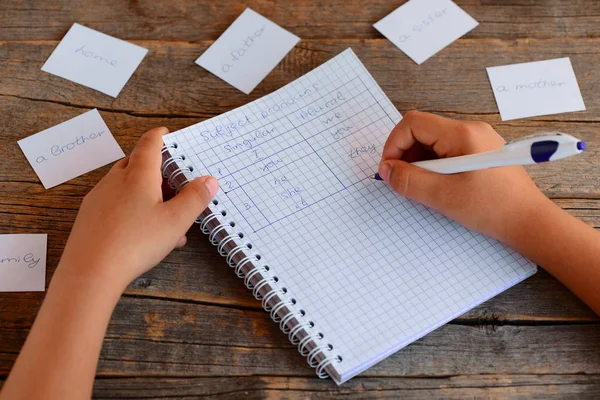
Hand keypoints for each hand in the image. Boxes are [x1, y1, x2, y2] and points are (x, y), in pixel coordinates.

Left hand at [56, 127, 218, 292]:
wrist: (90, 272)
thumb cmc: (136, 242)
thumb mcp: (175, 221)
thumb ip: (194, 198)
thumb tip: (209, 180)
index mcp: (138, 175)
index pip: (149, 145)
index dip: (159, 136)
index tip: (166, 133)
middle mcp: (115, 180)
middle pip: (136, 163)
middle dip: (155, 167)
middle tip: (173, 178)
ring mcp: (99, 198)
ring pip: (126, 186)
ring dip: (147, 193)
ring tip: (167, 216)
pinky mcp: (90, 217)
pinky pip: (116, 204)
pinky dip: (133, 208)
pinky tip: (146, 233)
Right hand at [377, 111, 548, 242]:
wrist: (529, 221)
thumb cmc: (492, 208)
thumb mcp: (443, 196)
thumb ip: (409, 181)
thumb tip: (386, 171)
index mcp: (461, 134)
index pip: (412, 124)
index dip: (394, 145)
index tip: (389, 170)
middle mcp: (470, 130)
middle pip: (422, 131)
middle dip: (406, 155)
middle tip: (404, 182)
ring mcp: (477, 140)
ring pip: (434, 143)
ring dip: (420, 163)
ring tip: (424, 188)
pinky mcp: (480, 153)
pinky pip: (447, 151)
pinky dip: (435, 167)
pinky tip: (439, 187)